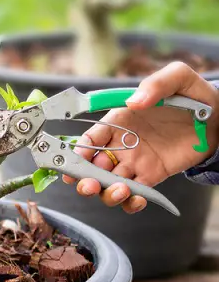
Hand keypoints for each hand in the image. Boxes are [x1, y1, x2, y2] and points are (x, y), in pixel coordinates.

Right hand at [63, 62, 218, 212]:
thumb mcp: (177, 79)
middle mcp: (121, 145)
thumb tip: (134, 101)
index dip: (79, 150)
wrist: (218, 118)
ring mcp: (134, 163)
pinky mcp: (151, 177)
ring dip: (106, 193)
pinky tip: (137, 199)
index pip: (90, 139)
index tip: (77, 159)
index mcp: (118, 122)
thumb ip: (155, 85)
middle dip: (84, 178)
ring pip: (108, 184)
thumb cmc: (193, 95)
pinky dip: (130, 202)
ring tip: (121, 190)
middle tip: (90, 184)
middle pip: (92, 167)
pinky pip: (134, 195)